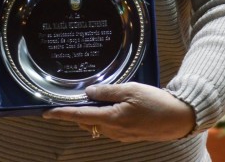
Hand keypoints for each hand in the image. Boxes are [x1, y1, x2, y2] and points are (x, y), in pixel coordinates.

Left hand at [42, 83, 194, 142]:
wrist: (178, 118)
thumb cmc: (157, 102)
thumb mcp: (131, 90)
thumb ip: (108, 91)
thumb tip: (89, 93)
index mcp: (112, 119)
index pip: (80, 116)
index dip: (62, 114)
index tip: (47, 112)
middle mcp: (113, 131)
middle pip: (86, 122)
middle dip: (75, 113)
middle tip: (67, 100)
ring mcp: (121, 135)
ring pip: (97, 126)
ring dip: (89, 115)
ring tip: (89, 100)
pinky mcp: (128, 135)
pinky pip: (108, 127)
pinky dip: (101, 118)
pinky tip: (107, 107)